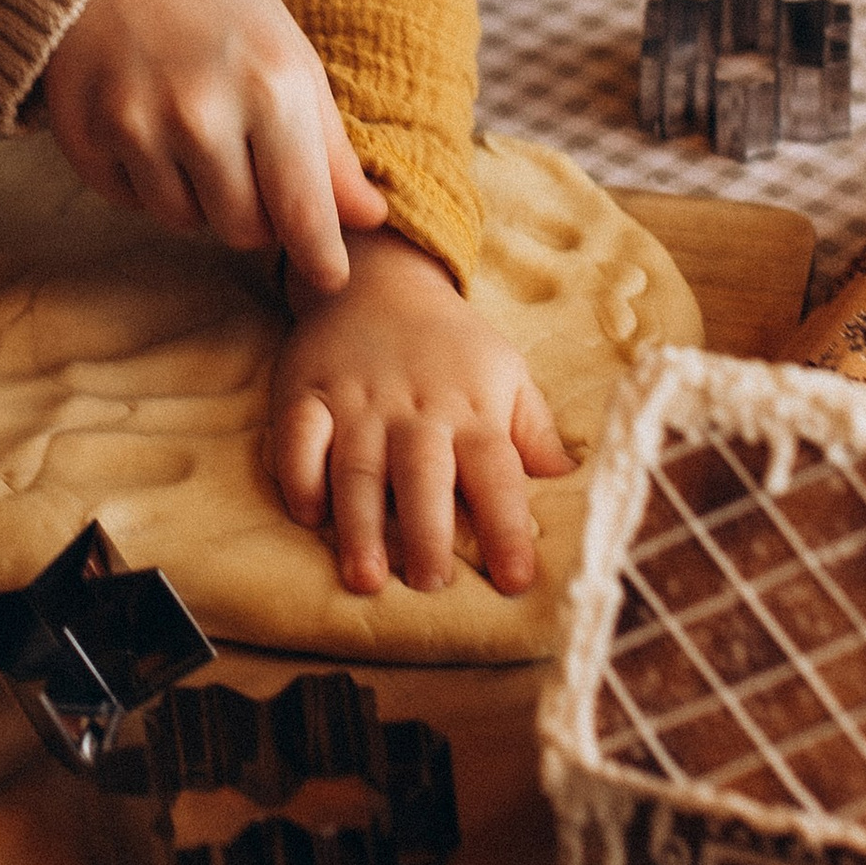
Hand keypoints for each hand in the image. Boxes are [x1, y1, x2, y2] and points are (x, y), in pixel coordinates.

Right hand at [37, 0, 385, 296]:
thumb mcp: (290, 58)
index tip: (331, 277)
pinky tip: (150, 128)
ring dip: (200, 198)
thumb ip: (329, 146)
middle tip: (249, 165)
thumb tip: (367, 219)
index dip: (321, 256)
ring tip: (196, 135)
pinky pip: (132, 202)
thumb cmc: (219, 6)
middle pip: (244, 230)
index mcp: (270, 89)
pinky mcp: (86, 138)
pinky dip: (149, 181)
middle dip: (256, 214)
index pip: (302, 212)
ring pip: (186, 223)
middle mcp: (202, 115)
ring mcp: (137, 128)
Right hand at [272, 228, 570, 597]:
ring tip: (367, 578)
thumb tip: (568, 479)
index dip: (508, 529)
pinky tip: (308, 515)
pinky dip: (299, 475)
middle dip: (427, 534)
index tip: (516, 581)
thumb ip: (535, 430)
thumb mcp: (506, 374)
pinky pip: (297, 437)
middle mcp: (415, 411)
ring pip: (358, 468)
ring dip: (360, 524)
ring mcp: (357, 402)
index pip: (496, 475)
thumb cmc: (452, 345)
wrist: (380, 280)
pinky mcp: (307, 393)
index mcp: (471, 410)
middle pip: (423, 477)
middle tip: (429, 584)